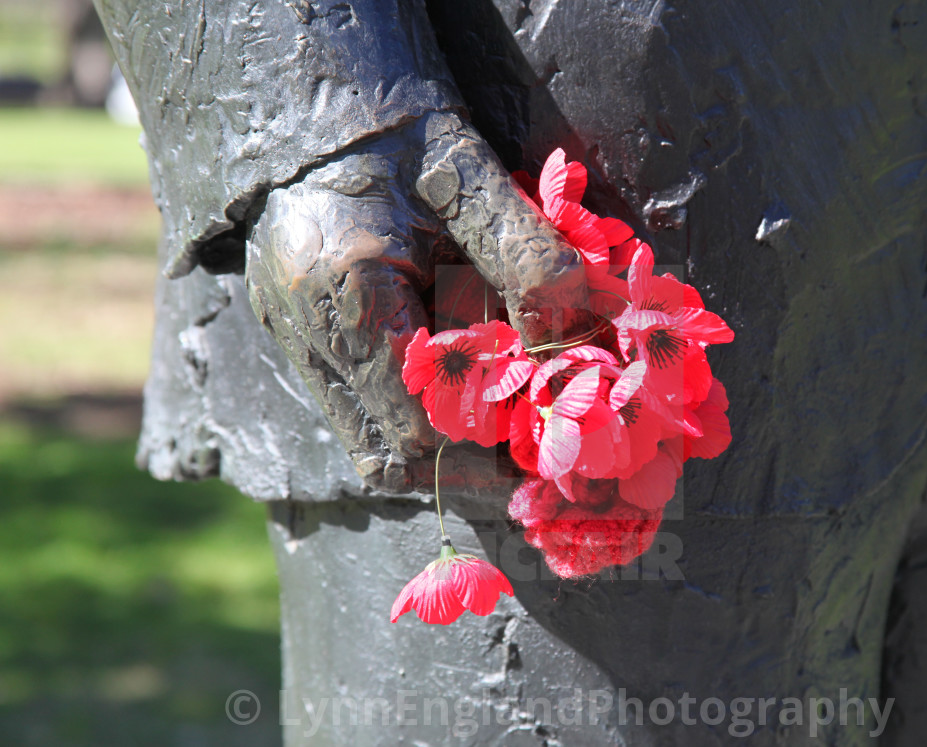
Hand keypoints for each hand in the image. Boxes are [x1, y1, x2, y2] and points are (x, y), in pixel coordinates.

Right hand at [245, 111, 588, 492]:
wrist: (309, 104)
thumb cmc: (396, 130)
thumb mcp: (470, 176)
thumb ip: (524, 255)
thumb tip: (574, 332)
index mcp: (351, 289)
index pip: (422, 423)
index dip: (492, 438)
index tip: (546, 422)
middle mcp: (309, 330)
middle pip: (387, 457)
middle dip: (464, 461)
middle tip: (524, 438)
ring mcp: (292, 339)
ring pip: (364, 444)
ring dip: (434, 446)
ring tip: (493, 415)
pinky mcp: (292, 335)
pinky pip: (351, 410)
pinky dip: (406, 413)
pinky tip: (451, 378)